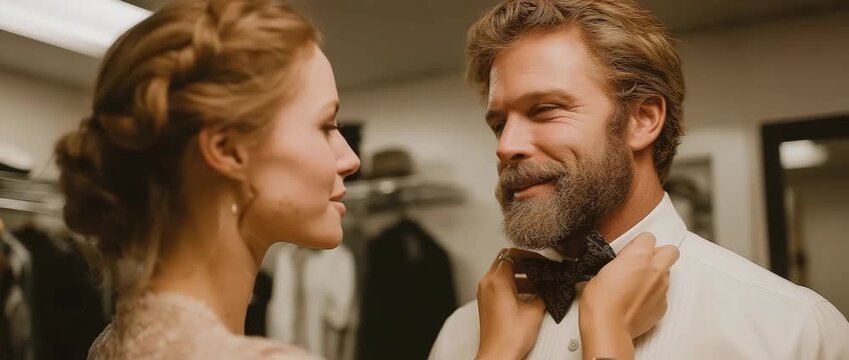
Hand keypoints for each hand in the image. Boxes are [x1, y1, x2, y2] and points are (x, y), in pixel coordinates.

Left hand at [476, 248, 545, 359]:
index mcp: (497, 281)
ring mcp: (484, 293)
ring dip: (518, 275)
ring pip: (501, 273)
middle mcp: (487, 284)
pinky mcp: (486, 303)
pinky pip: (498, 285)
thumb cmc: (510, 338)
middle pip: (504, 260)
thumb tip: (548, 287)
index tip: (540, 261)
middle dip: (523, 263)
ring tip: (536, 283)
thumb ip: (543, 293)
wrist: (498, 355)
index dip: (529, 255)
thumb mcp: (534, 311)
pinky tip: (527, 295)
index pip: (511, 254)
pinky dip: (512, 285)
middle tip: (539, 268)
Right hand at [580, 232, 678, 358]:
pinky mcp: (663, 306)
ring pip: (667, 274)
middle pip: (671, 251)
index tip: (629, 253)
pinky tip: (637, 302)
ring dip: (655, 276)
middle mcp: (655, 269)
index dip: (639, 244)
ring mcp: (662, 288)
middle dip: (660, 254)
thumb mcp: (602, 270)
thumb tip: (622, 266)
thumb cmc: (599, 299)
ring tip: (636, 287)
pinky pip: (662, 295)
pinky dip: (653, 296)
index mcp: (639, 255)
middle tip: (644, 263)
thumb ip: (620, 264)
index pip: (649, 237)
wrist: (608, 327)